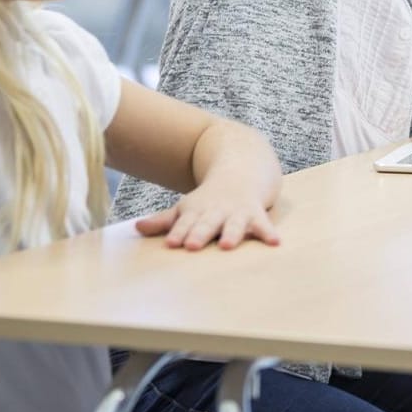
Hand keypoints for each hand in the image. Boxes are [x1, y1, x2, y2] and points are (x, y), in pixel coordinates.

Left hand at [135, 183, 280, 250]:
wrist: (243, 166)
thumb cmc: (209, 198)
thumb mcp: (187, 207)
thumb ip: (164, 221)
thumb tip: (137, 228)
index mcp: (196, 211)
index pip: (185, 223)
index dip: (178, 232)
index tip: (171, 244)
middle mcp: (216, 211)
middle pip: (207, 224)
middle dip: (200, 233)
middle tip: (192, 245)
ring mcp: (237, 212)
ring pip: (234, 224)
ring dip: (231, 233)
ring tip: (228, 245)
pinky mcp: (256, 214)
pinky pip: (263, 225)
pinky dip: (268, 233)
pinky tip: (275, 243)